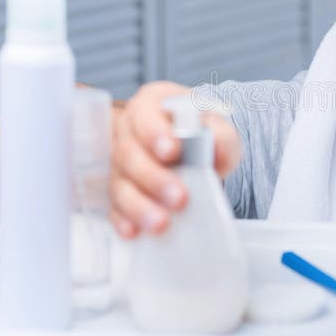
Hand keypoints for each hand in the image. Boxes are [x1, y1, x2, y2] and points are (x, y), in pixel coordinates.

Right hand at [110, 81, 241, 238]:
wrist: (196, 153)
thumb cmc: (204, 135)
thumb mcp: (220, 130)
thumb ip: (221, 136)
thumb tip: (216, 147)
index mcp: (153, 104)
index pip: (146, 115)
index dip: (156, 134)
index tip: (172, 152)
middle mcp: (129, 130)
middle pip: (129, 153)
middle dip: (154, 178)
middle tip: (179, 198)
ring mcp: (118, 161)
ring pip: (119, 182)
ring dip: (139, 204)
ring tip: (162, 222)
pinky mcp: (116, 189)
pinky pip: (113, 206)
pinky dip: (123, 219)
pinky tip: (134, 231)